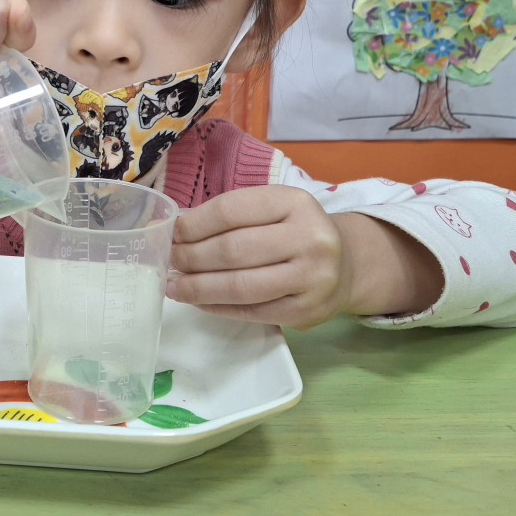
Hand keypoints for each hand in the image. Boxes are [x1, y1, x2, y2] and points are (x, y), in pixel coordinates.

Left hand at [166, 185, 351, 329]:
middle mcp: (309, 238)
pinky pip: (250, 312)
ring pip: (239, 286)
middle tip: (169, 261)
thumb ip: (232, 215)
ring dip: (198, 288)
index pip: (231, 211)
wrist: (346, 266)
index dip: (194, 224)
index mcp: (295, 202)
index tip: (172, 233)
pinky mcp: (305, 312)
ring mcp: (311, 279)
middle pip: (232, 250)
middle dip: (191, 257)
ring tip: (175, 286)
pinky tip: (198, 301)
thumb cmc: (296, 232)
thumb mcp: (274, 208)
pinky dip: (217, 307)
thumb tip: (178, 231)